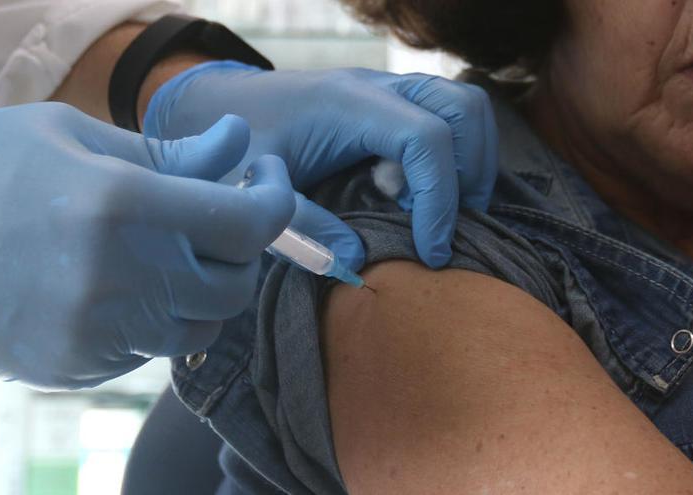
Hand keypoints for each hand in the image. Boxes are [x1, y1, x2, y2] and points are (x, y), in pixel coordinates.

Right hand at [0, 103, 294, 389]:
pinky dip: (155, 316)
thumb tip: (237, 144)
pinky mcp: (75, 366)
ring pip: (201, 325)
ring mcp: (95, 332)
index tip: (266, 180)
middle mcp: (118, 278)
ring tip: (167, 249)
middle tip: (219, 214)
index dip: (275, 200)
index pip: (248, 222)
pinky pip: (151, 348)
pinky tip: (120, 282)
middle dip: (242, 248)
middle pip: (236, 283)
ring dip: (202, 287)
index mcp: (120, 205)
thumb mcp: (70, 136)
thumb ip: (169, 151)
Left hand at [143, 62, 498, 268]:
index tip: (431, 251)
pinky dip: (455, 157)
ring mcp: (390, 90)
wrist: (221, 105)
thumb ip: (302, 226)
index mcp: (347, 104)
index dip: (440, 199)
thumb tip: (356, 260)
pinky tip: (419, 196)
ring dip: (470, 163)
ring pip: (465, 108)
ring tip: (440, 213)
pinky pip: (449, 117)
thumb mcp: (254, 190)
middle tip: (448, 229)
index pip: (426, 139)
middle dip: (471, 175)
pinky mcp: (393, 103)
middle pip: (464, 110)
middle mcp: (378, 87)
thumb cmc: (235, 147)